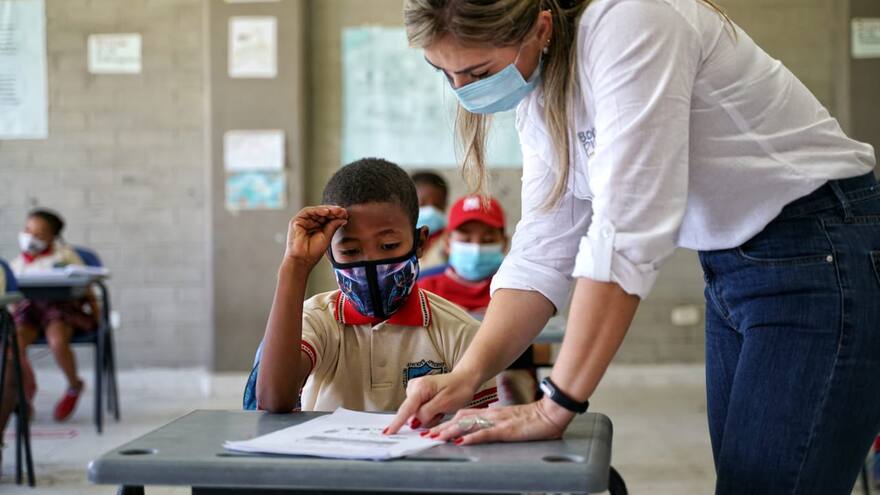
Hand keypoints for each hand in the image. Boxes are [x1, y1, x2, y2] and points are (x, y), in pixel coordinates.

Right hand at [285, 206, 347, 269]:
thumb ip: (333, 226)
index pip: (327, 218)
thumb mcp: (327, 237)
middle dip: (333, 211)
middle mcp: (310, 223)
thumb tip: (343, 218)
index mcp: (317, 227)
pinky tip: (326, 211)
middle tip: (342, 211)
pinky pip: (307, 211)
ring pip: (316, 211)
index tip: (345, 215)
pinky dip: (317, 210)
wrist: (302, 259)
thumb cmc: (313, 251)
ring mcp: (303, 221)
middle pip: (322, 213)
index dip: (336, 215)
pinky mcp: (296, 220)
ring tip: (336, 211)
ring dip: (327, 209)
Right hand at [384, 370, 481, 433]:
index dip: (397, 423)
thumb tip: (412, 422)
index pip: (406, 409)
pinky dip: (429, 413)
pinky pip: (419, 411)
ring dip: (428, 416)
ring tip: (441, 408)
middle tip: (441, 411)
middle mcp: (414, 387)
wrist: (465, 379)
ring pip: (416, 414)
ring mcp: (414, 390)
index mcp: (420, 388)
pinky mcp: (417, 394)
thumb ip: (427, 413)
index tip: (387, 432)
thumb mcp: (445, 403)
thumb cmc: (458, 389)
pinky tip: (438, 408)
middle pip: (411, 414)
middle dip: (425, 418)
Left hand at [421, 397, 574, 444]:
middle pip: (461, 420)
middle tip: (427, 434)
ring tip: (436, 437)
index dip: (448, 422)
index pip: (465, 416)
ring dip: (451, 432)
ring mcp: (498, 422)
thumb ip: (496, 424)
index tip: (434, 427)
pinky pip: (486, 434)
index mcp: (492, 414)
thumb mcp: (510, 421)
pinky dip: (472, 438)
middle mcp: (491, 416)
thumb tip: (482, 431)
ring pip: (469, 426)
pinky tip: (462, 442)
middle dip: (443, 427)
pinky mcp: (506, 430)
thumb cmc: (534, 420)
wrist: (551, 414)